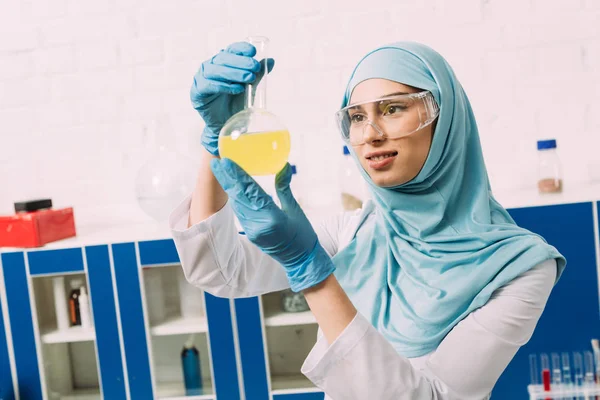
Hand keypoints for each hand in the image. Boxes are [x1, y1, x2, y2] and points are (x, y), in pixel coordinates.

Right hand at [191, 42, 274, 155]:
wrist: (226, 123)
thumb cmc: (236, 103)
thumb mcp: (249, 87)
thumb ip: (257, 74)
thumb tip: (271, 61)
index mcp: (223, 62)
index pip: (231, 50)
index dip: (241, 49)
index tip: (253, 51)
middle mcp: (211, 67)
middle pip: (223, 58)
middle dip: (240, 62)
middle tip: (255, 68)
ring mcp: (202, 78)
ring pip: (215, 70)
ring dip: (233, 73)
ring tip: (249, 79)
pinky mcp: (197, 92)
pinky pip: (209, 85)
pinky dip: (223, 86)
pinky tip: (237, 89)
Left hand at [210, 159, 334, 291]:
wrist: (301, 260)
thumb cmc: (303, 234)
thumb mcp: (295, 209)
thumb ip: (284, 188)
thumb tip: (282, 167)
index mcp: (272, 217)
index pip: (251, 192)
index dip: (237, 175)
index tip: (226, 162)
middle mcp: (259, 224)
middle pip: (239, 197)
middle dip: (226, 179)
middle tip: (215, 163)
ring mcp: (253, 231)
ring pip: (237, 204)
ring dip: (228, 187)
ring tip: (220, 171)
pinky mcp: (251, 234)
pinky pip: (241, 213)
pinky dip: (236, 198)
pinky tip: (231, 188)